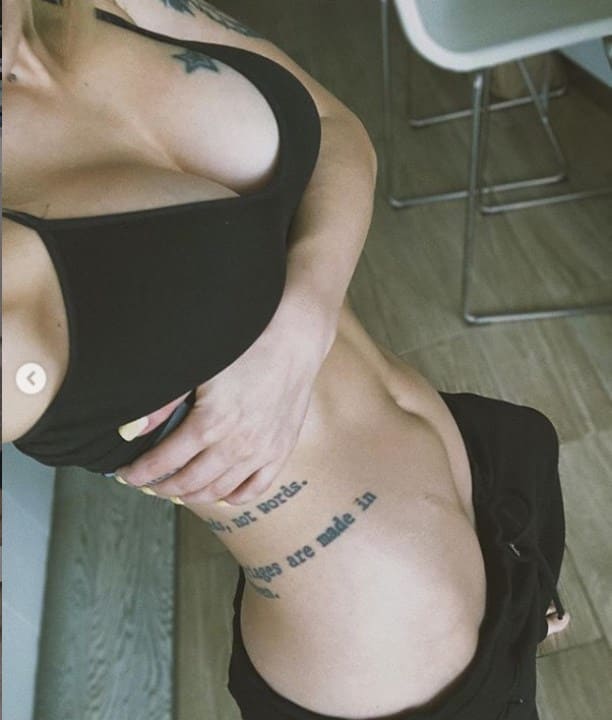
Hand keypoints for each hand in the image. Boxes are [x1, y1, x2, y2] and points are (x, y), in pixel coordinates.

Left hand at [114, 301, 333, 504]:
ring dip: (192, 496)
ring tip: (176, 490)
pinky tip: (218, 493)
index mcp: (211, 423)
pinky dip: (232, 497)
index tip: (126, 475)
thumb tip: (130, 430)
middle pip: (189, 483)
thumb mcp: (198, 367)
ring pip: (219, 491)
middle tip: (148, 484)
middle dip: (161, 487)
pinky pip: (254, 488)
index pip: (164, 462)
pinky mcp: (281, 450)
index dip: (140, 472)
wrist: (295, 338)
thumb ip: (163, 403)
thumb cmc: (245, 345)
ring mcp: (262, 451)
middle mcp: (237, 444)